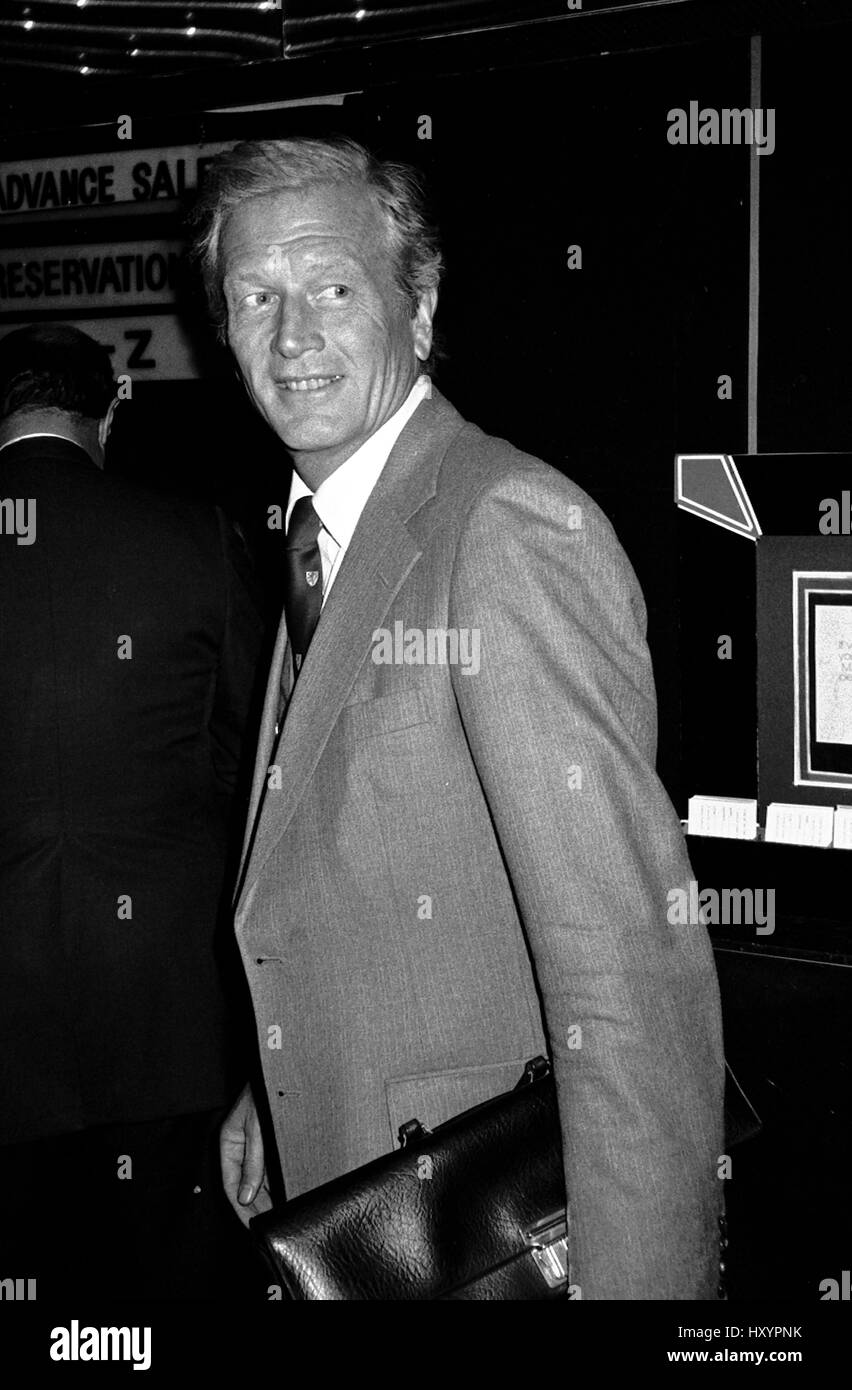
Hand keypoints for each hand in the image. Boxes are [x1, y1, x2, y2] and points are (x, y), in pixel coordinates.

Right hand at [220, 1084, 272, 1226]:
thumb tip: (246, 1196)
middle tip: (268, 1225)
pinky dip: (275, 1182)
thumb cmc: (266, 1090)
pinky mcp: (269, 1141)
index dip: (241, 1207)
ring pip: (258, 1178)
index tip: (252, 1225)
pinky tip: (284, 1193)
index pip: (231, 1184)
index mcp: (229, 1142)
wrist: (283, 1070)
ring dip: (267, 1196)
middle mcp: (240, 1146)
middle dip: (255, 1206)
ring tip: (278, 1215)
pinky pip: (268, 1168)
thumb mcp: (258, 1127)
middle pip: (245, 1184)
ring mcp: (254, 1144)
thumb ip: (253, 1161)